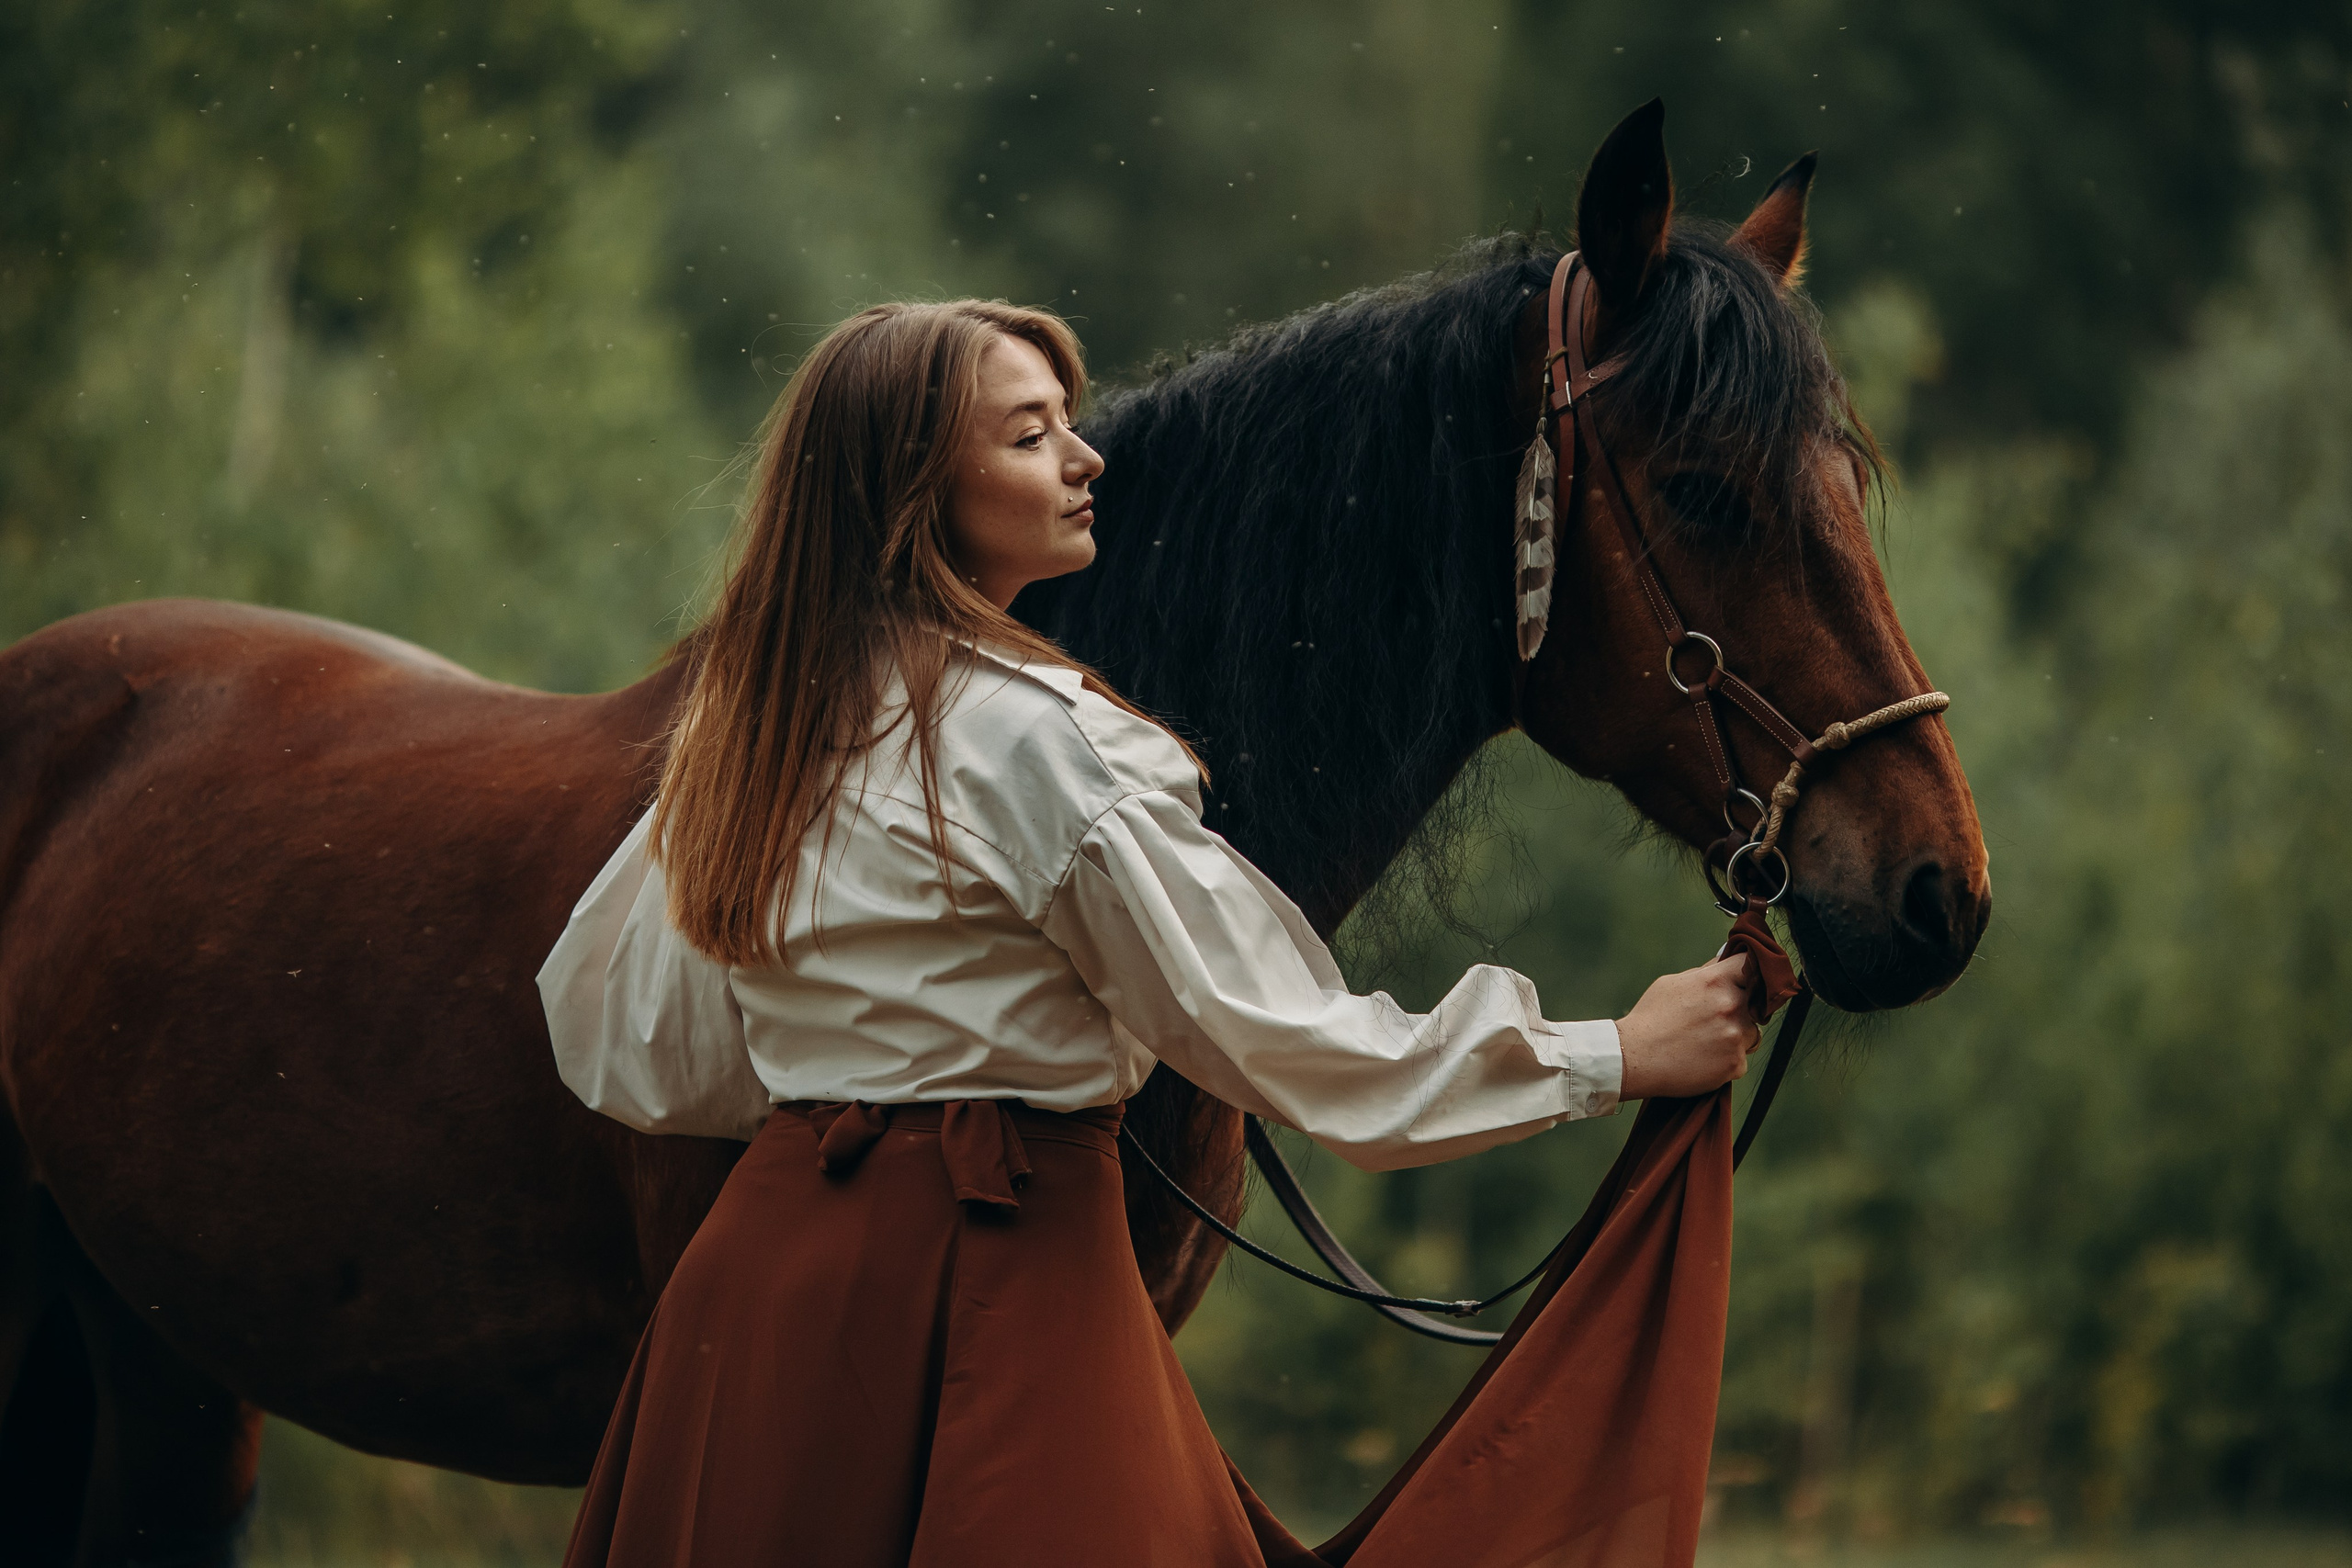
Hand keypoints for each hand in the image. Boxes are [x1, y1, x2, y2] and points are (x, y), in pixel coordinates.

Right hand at [1616, 953, 1761, 1100]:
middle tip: (1714, 1019)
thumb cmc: (1650, 1019)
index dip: (1748, 972)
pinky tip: (1702, 1060)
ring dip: (1735, 1037)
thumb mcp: (1673, 983)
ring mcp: (1735, 1036)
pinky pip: (1740, 1059)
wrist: (1634, 1058)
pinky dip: (1725, 1061)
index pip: (1751, 964)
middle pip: (1756, 1004)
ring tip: (1704, 1043)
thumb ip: (1706, 974)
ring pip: (1751, 1034)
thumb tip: (1725, 963)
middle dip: (1741, 1009)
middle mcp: (1731, 1005)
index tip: (1744, 980)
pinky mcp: (1735, 1064)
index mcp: (1716, 981)